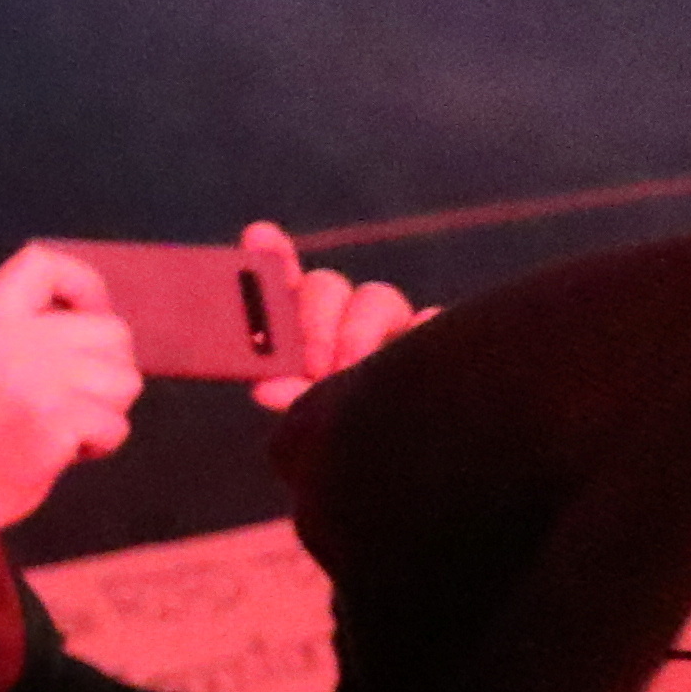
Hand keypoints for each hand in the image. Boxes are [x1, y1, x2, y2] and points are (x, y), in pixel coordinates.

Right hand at [0, 245, 142, 533]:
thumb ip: (16, 329)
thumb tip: (86, 314)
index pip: (44, 263)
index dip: (83, 285)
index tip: (88, 316)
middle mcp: (12, 340)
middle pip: (112, 331)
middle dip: (106, 370)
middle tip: (70, 399)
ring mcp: (36, 380)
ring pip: (124, 380)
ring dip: (104, 411)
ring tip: (61, 426)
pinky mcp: (56, 421)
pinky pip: (115, 425)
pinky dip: (99, 445)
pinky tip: (62, 451)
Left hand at [244, 219, 419, 412]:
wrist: (403, 456)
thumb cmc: (343, 430)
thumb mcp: (308, 418)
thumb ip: (287, 396)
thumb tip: (265, 389)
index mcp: (298, 326)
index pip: (280, 278)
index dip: (270, 254)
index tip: (259, 235)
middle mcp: (340, 316)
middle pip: (325, 286)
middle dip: (316, 320)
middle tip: (314, 366)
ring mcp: (388, 325)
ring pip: (376, 296)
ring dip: (359, 329)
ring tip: (350, 370)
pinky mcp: (429, 338)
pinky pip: (431, 318)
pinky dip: (422, 326)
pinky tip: (413, 345)